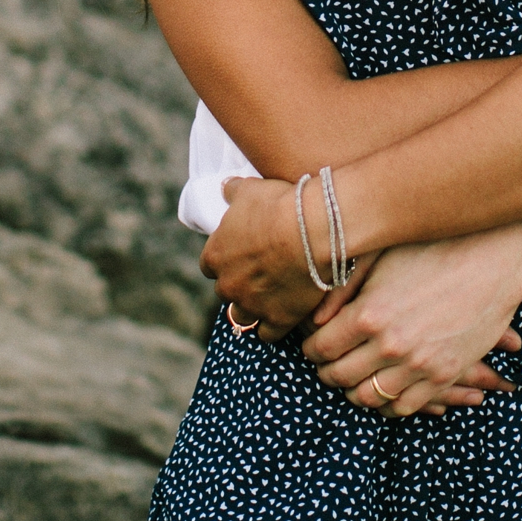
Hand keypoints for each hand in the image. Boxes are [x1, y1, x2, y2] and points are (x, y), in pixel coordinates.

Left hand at [201, 176, 353, 341]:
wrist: (312, 230)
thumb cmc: (279, 205)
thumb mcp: (250, 189)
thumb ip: (232, 191)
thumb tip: (225, 187)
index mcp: (215, 255)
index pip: (209, 265)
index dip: (226, 260)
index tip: (240, 254)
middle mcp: (227, 285)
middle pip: (226, 291)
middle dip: (239, 284)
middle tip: (260, 273)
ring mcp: (252, 305)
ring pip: (243, 315)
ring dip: (253, 307)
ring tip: (271, 297)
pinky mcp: (277, 320)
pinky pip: (268, 334)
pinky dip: (274, 326)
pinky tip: (284, 315)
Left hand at [301, 223, 521, 417]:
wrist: (494, 258)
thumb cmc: (433, 247)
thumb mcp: (381, 257)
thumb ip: (343, 288)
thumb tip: (316, 318)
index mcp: (369, 314)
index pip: (321, 349)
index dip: (311, 348)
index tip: (313, 344)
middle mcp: (390, 345)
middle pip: (339, 376)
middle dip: (327, 370)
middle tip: (327, 362)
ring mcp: (419, 365)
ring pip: (369, 398)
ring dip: (354, 390)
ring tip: (354, 376)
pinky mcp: (444, 375)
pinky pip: (405, 407)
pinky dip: (387, 404)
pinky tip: (384, 388)